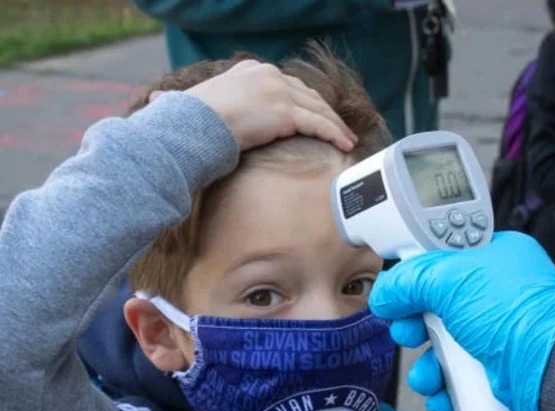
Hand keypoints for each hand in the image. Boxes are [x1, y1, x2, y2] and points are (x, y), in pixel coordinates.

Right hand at [150, 59, 356, 151]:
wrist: (193, 125)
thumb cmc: (186, 119)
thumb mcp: (186, 102)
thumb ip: (181, 100)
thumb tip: (154, 101)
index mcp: (250, 70)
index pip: (286, 84)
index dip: (304, 100)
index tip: (315, 112)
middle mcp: (268, 75)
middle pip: (307, 94)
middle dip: (325, 111)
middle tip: (339, 126)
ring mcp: (279, 91)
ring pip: (317, 109)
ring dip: (335, 124)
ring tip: (347, 138)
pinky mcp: (287, 112)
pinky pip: (318, 124)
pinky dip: (334, 134)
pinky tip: (345, 144)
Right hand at [369, 232, 554, 410]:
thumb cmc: (519, 316)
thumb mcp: (451, 280)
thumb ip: (410, 280)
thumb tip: (384, 296)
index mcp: (497, 261)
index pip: (445, 261)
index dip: (418, 277)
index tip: (400, 293)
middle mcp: (500, 299)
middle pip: (437, 311)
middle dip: (415, 329)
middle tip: (410, 334)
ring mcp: (501, 341)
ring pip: (445, 354)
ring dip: (428, 370)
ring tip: (431, 378)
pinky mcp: (502, 380)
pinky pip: (460, 388)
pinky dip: (447, 397)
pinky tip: (446, 400)